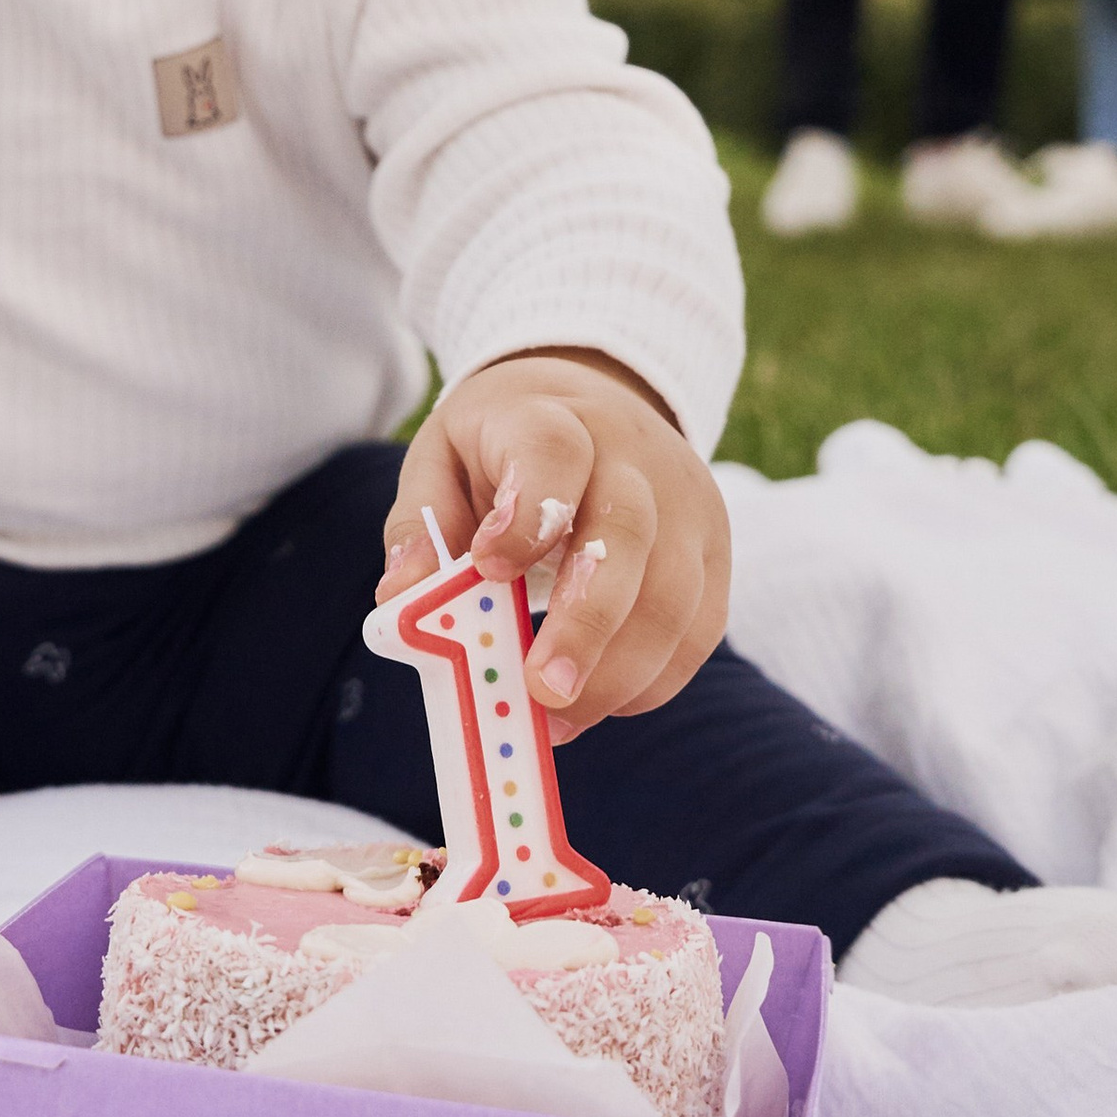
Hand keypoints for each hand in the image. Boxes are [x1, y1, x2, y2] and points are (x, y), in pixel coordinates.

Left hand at [379, 349, 730, 743]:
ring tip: (558, 720)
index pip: (552, 451)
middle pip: (626, 533)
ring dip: (620, 673)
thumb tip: (401, 599)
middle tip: (543, 692)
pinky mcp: (714, 548)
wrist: (594, 397)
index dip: (527, 513)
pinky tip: (601, 701)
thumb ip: (421, 526)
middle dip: (586, 623)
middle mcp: (632, 454)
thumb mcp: (443, 460)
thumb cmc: (503, 445)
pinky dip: (653, 679)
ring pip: (675, 595)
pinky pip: (700, 629)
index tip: (488, 568)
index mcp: (552, 419)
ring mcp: (685, 501)